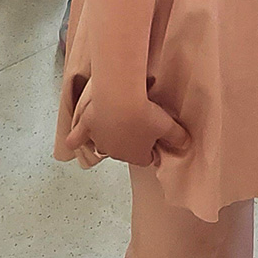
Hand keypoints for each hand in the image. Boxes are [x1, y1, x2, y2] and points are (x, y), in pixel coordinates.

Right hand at [70, 80, 190, 165]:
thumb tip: (187, 145)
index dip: (151, 146)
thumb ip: (178, 138)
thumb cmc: (145, 114)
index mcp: (136, 156)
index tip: (154, 133)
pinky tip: (71, 143)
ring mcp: (99, 140)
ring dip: (109, 134)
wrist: (120, 99)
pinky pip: (77, 137)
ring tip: (117, 119)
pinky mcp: (87, 126)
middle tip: (138, 120)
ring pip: (103, 142)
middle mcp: (115, 153)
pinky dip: (75, 139)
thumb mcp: (168, 125)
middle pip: (124, 150)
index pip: (146, 158)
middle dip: (130, 139)